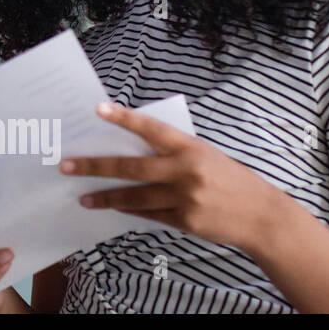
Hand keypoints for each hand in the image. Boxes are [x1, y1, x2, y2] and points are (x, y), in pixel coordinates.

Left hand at [60, 102, 285, 251]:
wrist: (261, 215)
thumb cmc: (228, 178)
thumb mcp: (204, 154)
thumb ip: (172, 151)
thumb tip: (129, 147)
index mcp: (190, 147)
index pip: (151, 128)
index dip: (124, 118)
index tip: (98, 109)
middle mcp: (185, 170)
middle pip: (132, 167)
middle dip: (95, 166)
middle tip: (67, 165)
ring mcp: (185, 197)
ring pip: (135, 197)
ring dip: (105, 196)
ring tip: (82, 197)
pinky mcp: (185, 220)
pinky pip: (148, 215)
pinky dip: (129, 210)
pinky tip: (112, 207)